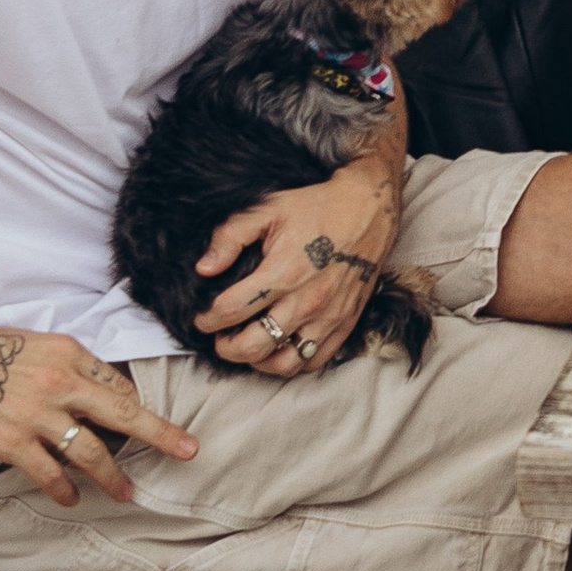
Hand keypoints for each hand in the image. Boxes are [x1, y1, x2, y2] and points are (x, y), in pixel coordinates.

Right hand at [0, 328, 196, 507]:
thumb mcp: (37, 344)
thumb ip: (69, 365)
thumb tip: (103, 389)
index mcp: (69, 353)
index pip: (117, 385)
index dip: (139, 409)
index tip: (161, 425)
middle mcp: (60, 382)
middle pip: (123, 411)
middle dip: (159, 433)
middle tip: (187, 450)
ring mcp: (36, 414)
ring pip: (90, 450)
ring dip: (112, 476)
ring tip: (127, 492)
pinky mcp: (12, 441)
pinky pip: (48, 472)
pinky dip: (64, 489)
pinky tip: (72, 498)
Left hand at [193, 160, 397, 374]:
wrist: (369, 208)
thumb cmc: (317, 207)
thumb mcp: (269, 209)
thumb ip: (230, 236)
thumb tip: (204, 268)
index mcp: (284, 271)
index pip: (231, 311)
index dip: (206, 319)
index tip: (202, 318)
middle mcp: (307, 301)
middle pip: (253, 347)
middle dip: (226, 347)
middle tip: (220, 336)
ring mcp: (328, 316)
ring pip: (283, 363)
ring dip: (257, 361)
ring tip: (248, 345)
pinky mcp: (345, 323)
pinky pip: (313, 362)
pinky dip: (291, 362)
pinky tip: (279, 346)